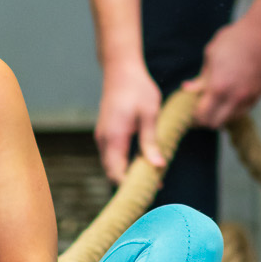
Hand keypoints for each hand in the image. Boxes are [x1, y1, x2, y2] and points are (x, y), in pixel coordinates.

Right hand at [96, 61, 163, 182]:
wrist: (121, 68)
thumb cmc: (137, 89)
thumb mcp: (149, 114)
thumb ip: (151, 142)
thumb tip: (157, 166)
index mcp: (114, 137)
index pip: (117, 173)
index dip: (130, 188)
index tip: (148, 193)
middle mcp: (104, 139)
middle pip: (112, 172)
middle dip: (130, 184)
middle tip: (154, 189)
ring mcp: (103, 136)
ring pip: (111, 165)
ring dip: (127, 174)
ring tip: (151, 179)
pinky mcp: (106, 132)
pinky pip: (112, 155)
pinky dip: (124, 163)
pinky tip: (142, 163)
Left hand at [186, 9, 260, 128]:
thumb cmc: (235, 39)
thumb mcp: (212, 54)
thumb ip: (201, 77)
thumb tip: (188, 89)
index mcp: (218, 87)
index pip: (202, 115)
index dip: (193, 116)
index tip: (190, 110)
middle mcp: (235, 97)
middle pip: (215, 124)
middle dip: (205, 120)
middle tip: (201, 109)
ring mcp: (250, 97)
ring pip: (231, 119)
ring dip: (221, 114)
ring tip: (216, 101)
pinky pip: (244, 109)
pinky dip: (235, 108)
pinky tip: (230, 95)